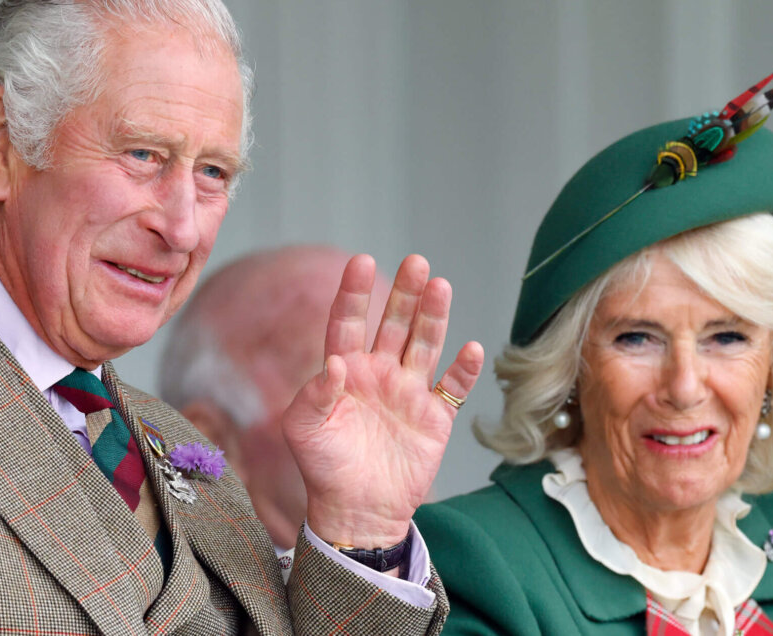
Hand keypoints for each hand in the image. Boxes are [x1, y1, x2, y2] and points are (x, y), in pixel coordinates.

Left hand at [283, 254, 483, 548]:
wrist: (357, 511)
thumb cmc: (322, 469)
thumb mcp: (303, 431)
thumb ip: (313, 395)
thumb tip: (334, 364)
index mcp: (345, 371)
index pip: (348, 322)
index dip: (354, 293)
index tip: (359, 261)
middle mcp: (379, 374)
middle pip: (394, 324)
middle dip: (405, 293)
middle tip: (416, 262)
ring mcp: (409, 393)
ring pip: (425, 345)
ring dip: (434, 317)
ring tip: (440, 286)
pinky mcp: (435, 418)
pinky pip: (453, 388)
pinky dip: (464, 370)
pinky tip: (470, 349)